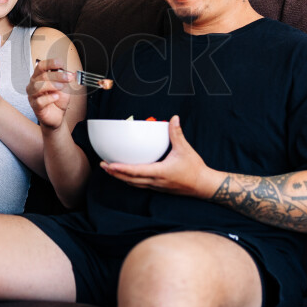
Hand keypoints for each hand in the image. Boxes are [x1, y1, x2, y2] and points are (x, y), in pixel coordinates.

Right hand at [26, 58, 74, 129]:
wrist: (57, 115)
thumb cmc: (57, 100)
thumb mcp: (63, 86)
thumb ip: (64, 78)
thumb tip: (68, 72)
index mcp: (39, 77)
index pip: (41, 66)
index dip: (50, 63)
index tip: (61, 63)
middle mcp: (33, 85)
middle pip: (41, 75)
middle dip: (57, 75)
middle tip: (68, 77)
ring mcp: (33, 96)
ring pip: (37, 86)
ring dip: (52, 85)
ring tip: (61, 87)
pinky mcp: (35, 106)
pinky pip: (39, 101)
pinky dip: (49, 98)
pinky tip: (56, 97)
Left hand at [99, 115, 221, 198]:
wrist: (203, 185)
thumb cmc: (194, 168)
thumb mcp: (185, 149)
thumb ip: (176, 133)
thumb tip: (173, 118)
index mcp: (160, 172)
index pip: (136, 171)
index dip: (122, 169)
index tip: (110, 165)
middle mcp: (155, 181)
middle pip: (130, 179)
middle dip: (115, 173)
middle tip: (103, 165)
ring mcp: (156, 186)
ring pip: (133, 184)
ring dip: (120, 177)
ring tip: (109, 169)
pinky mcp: (158, 187)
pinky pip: (139, 184)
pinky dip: (129, 179)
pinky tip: (125, 174)